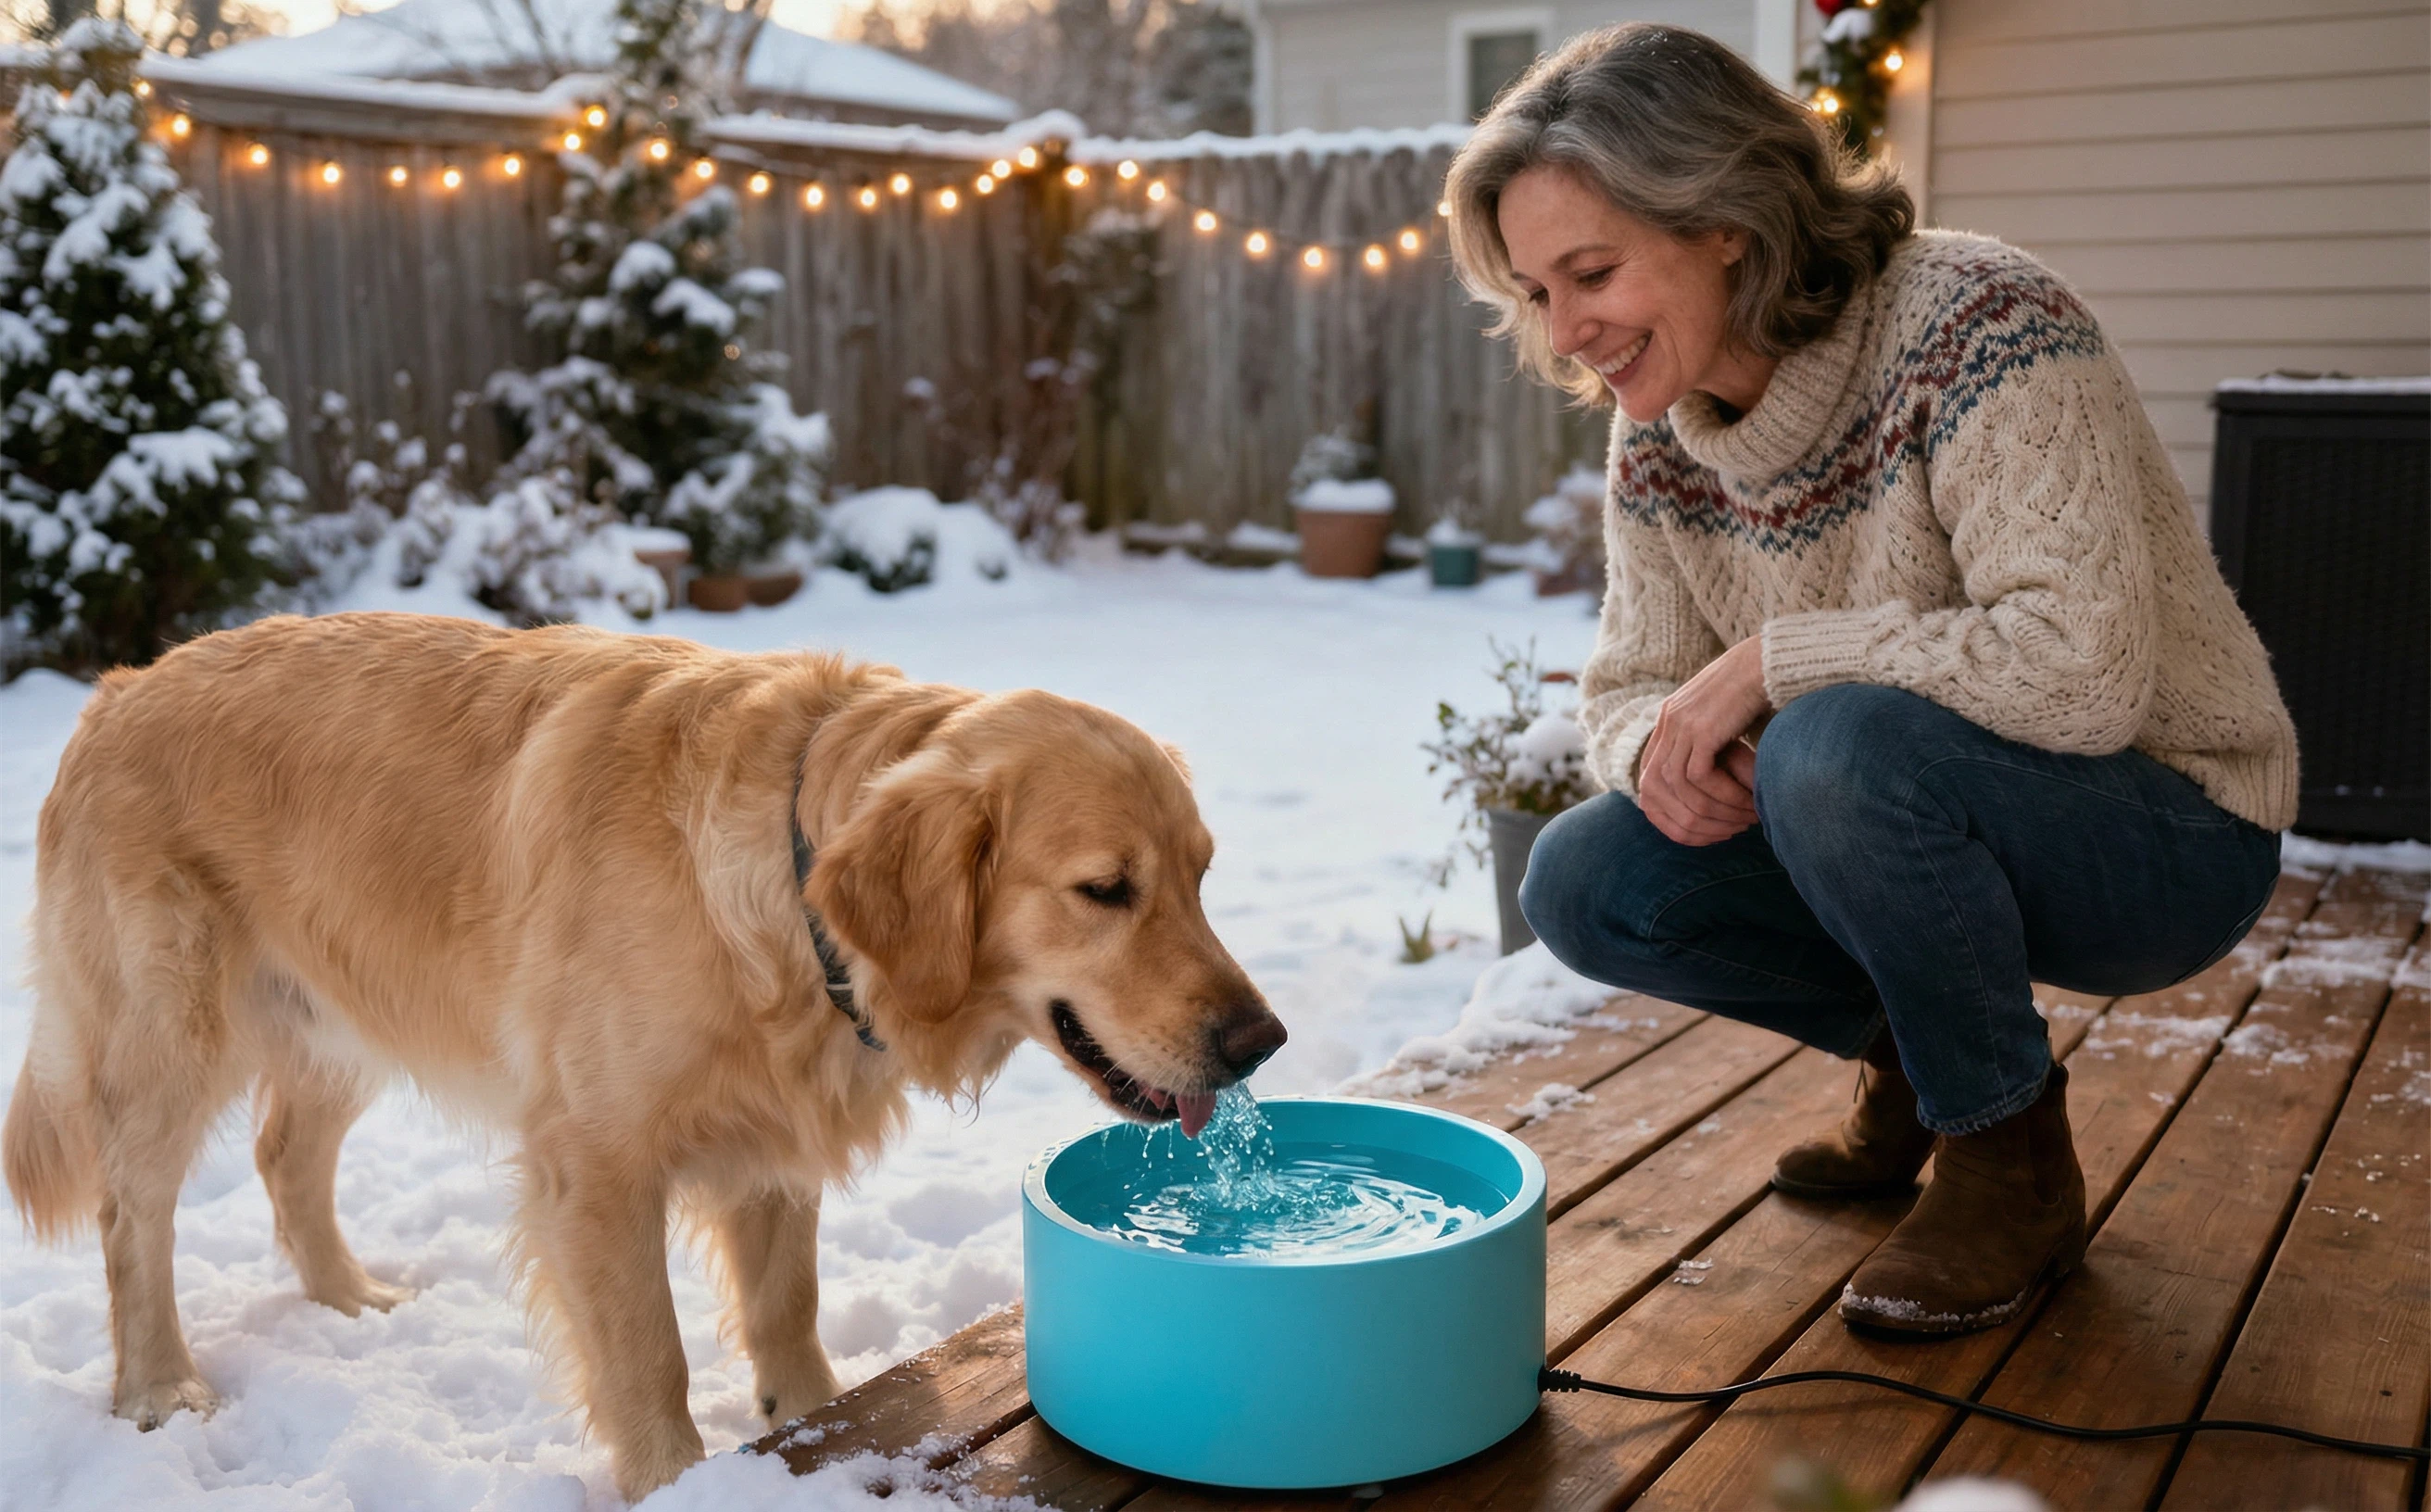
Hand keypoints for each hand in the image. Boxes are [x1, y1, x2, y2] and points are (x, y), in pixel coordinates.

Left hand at [1638, 636, 1770, 846]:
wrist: (1768, 659)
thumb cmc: (1755, 690)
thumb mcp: (1719, 717)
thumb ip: (1706, 740)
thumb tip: (1708, 776)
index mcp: (1668, 719)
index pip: (1649, 776)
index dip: (1666, 808)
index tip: (1696, 825)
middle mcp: (1668, 721)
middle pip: (1654, 787)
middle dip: (1682, 816)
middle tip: (1718, 832)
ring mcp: (1681, 724)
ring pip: (1676, 786)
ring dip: (1707, 809)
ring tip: (1739, 820)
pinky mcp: (1702, 728)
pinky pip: (1699, 777)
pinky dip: (1721, 795)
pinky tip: (1745, 802)